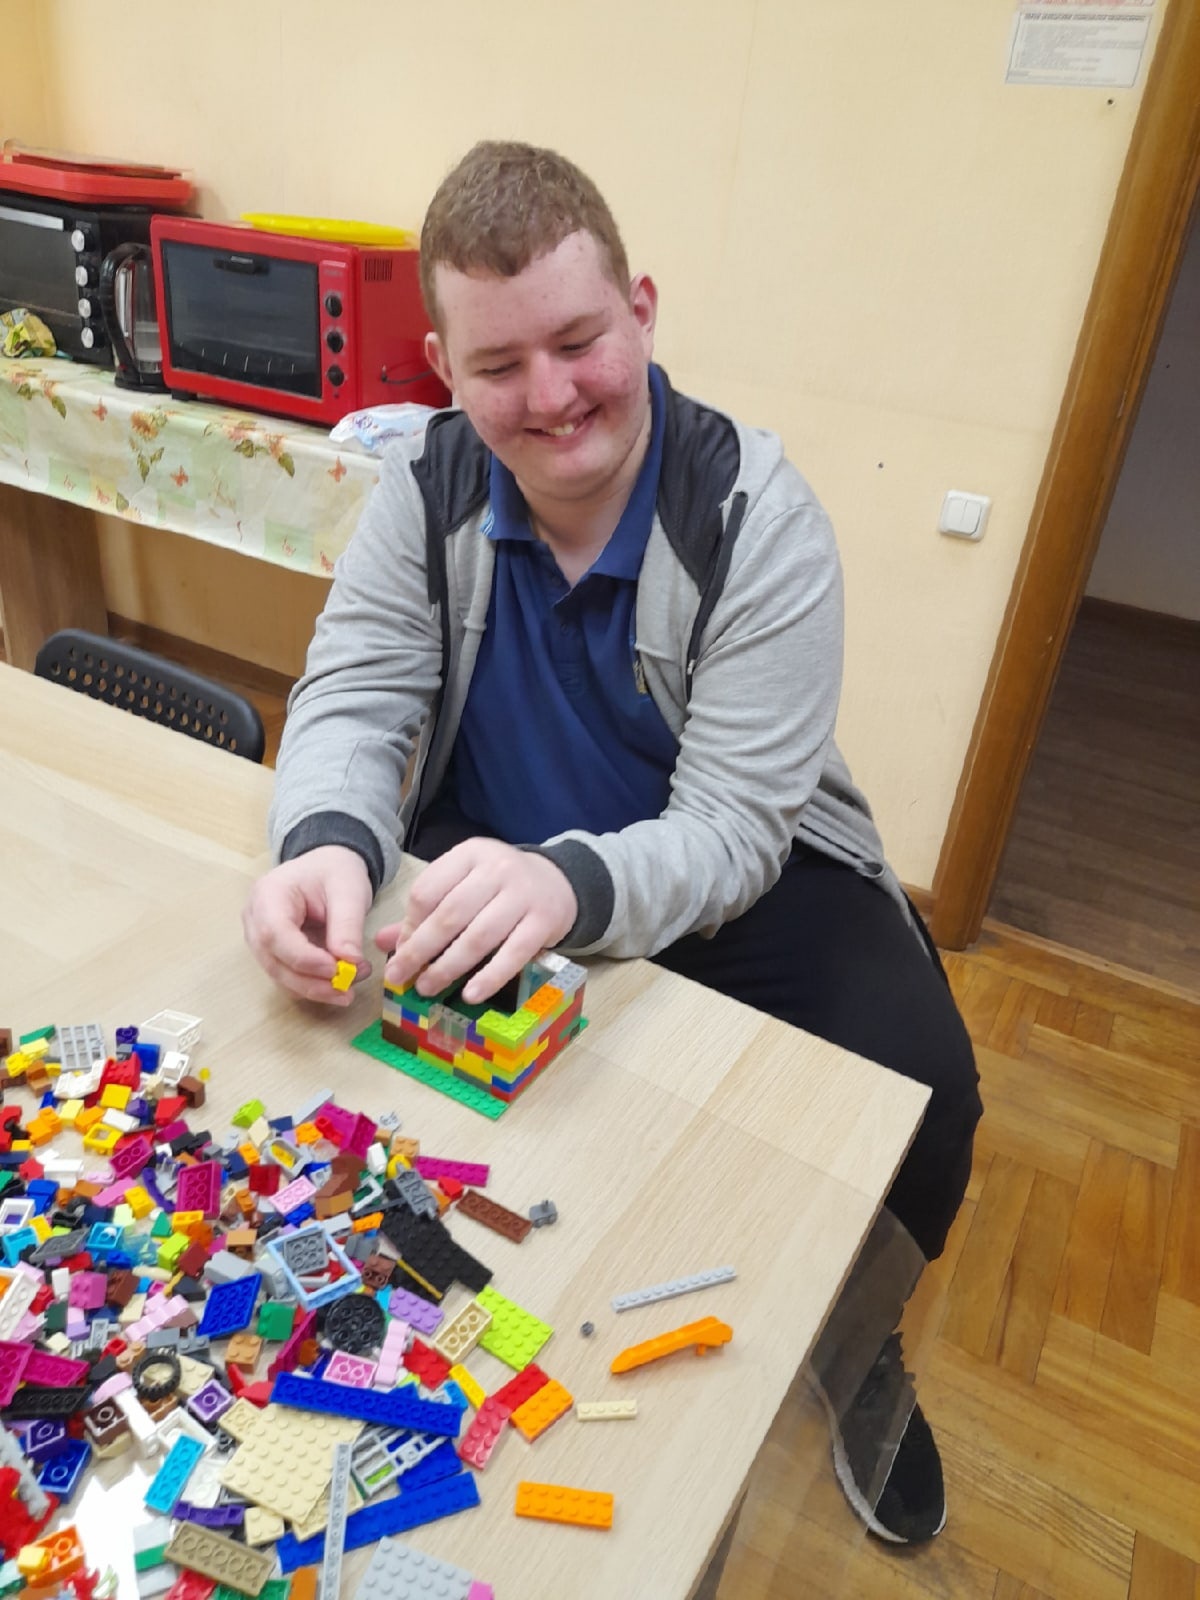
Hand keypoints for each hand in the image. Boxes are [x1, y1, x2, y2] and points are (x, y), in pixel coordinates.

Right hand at [243, 846, 373, 1004]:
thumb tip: (350, 963)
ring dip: (314, 989)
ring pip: (279, 975)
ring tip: (349, 988)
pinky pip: (287, 977)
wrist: (328, 868)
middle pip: (273, 961)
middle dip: (310, 982)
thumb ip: (347, 926)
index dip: (303, 958)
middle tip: (346, 991)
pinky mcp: (273, 953)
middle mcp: (256, 918)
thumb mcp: (349, 891)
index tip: (335, 970)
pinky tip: (339, 985)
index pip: (275, 933)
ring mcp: (260, 938)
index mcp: (269, 894)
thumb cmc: (334, 872)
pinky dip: (312, 986)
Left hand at [376, 839, 576, 1004]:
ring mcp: (523, 895)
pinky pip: (513, 954)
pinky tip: (470, 994)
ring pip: (478, 936)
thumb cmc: (499, 886)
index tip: (399, 952)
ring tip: (428, 987)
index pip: (429, 890)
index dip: (410, 925)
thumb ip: (425, 910)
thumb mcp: (463, 885)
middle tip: (401, 977)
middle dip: (420, 950)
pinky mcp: (544, 921)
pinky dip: (490, 977)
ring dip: (449, 967)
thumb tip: (381, 941)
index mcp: (469, 855)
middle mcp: (497, 869)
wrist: (558, 881)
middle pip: (450, 915)